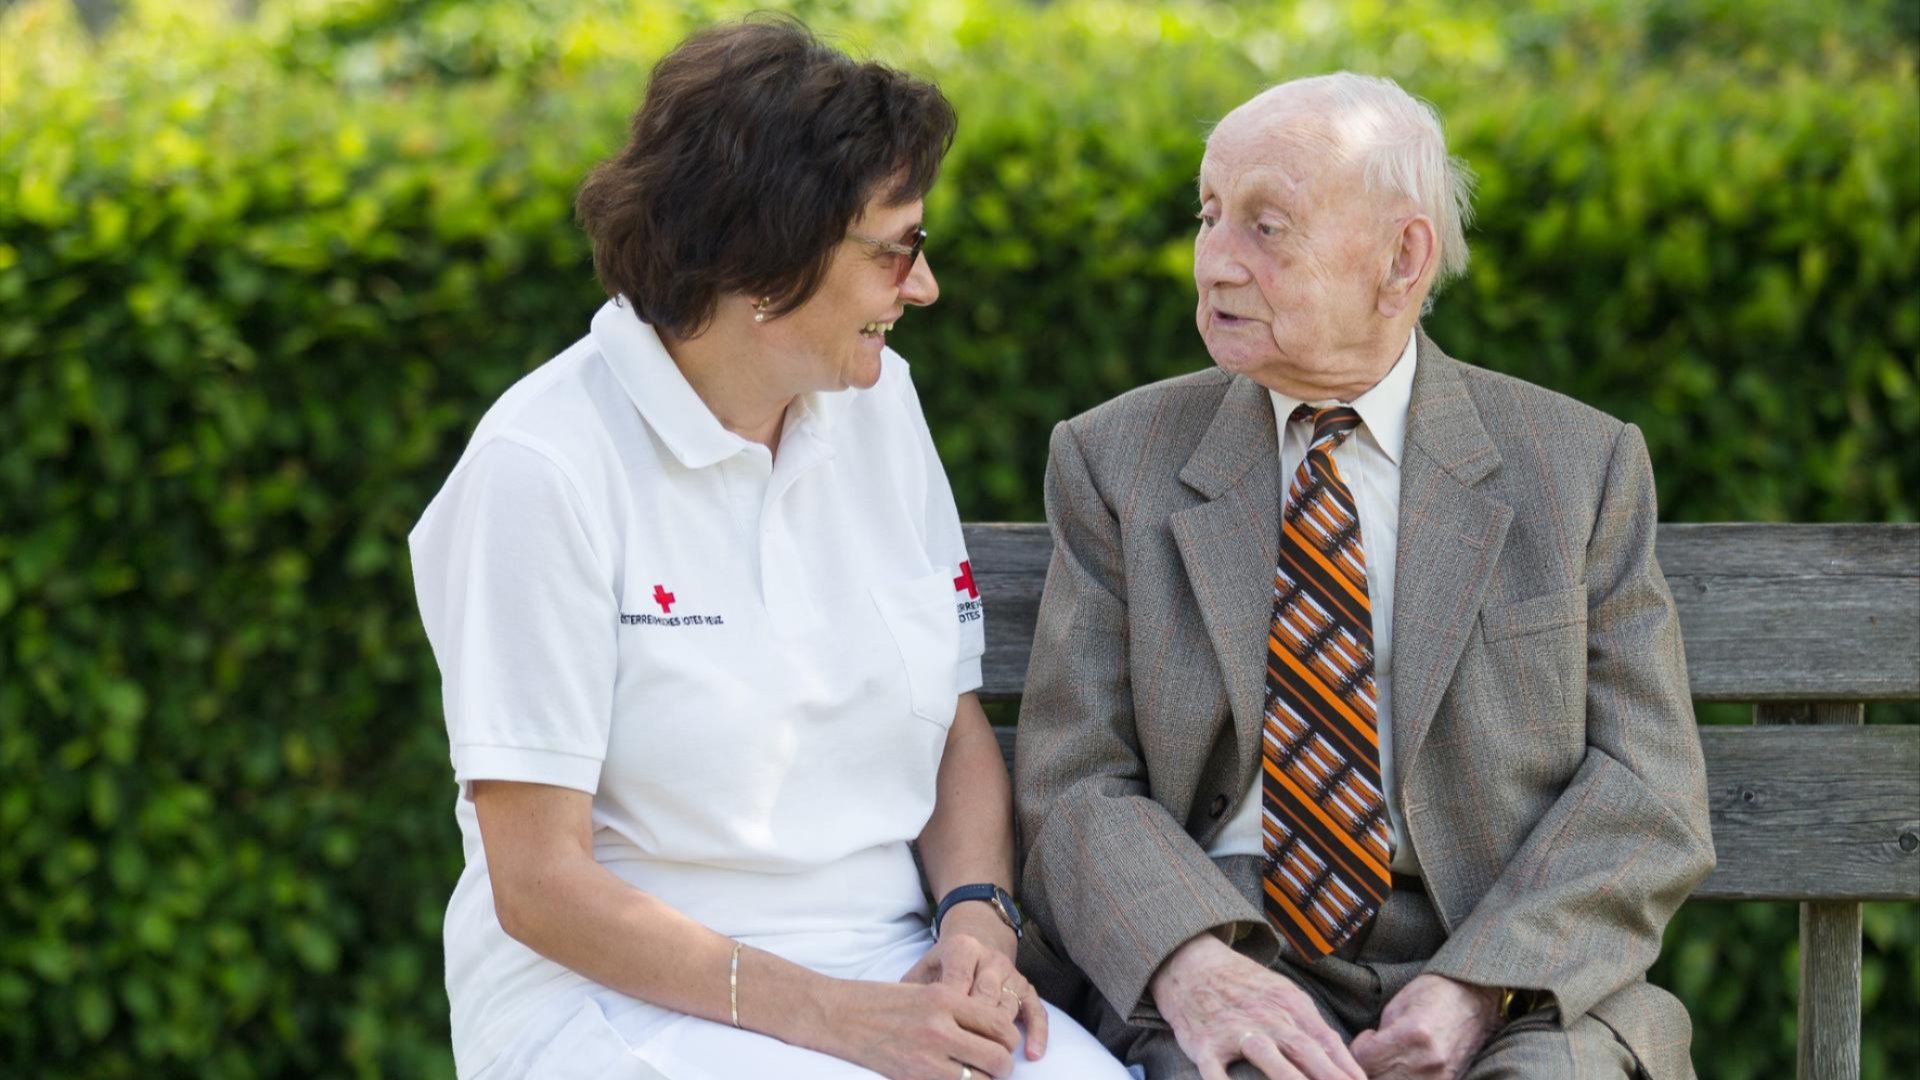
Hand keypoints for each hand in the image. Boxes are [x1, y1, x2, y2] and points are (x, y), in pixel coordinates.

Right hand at [823, 976, 1020, 1079]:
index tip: (1003, 1044)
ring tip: (974, 1075)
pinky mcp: (912, 1078)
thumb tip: (991, 1031)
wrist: (837, 1015)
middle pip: (998, 1057)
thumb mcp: (924, 990)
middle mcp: (940, 1026)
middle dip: (1002, 1066)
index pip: (1000, 1024)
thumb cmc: (880, 1001)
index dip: (1009, 1039)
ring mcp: (926, 1056)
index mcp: (945, 997)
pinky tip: (950, 1078)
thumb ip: (957, 1009)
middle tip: (995, 1066)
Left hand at [901, 905, 1048, 1061]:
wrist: (976, 939)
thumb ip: (913, 991)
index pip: (959, 979)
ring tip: (991, 1063)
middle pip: (987, 995)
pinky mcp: (1026, 988)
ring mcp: (1011, 974)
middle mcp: (990, 959)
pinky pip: (1036, 1010)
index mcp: (963, 949)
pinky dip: (1037, 1032)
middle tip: (965, 1053)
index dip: (951, 1009)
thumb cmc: (943, 966)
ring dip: (1001, 1036)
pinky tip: (1033, 1054)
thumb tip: (900, 1022)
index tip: (940, 1034)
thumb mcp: (924, 970)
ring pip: (1009, 1006)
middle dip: (976, 1026)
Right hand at [1149, 933, 1364, 1079]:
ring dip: (1289, 1079)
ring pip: (1266, 1057)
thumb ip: (1316, 1031)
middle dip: (1328, 1078)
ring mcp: (1234, 1030)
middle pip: (1304, 1050)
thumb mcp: (1286, 996)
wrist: (1192, 965)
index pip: (1326, 1041)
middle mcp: (1266, 1017)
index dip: (1348, 1069)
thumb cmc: (1246, 988)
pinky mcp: (1204, 1043)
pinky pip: (1215, 1070)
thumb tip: (1350, 1069)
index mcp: (1290, 1005)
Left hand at [1350, 974, 1501, 1079]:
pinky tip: (1404, 1068)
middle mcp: (1426, 1062)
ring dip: (1385, 1075)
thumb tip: (1365, 1056)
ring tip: (1389, 1060)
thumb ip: (1379, 1036)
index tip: (1368, 1038)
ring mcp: (1440, 1077)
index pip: (1364, 1060)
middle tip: (1374, 1053)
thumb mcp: (1397, 1006)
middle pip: (1377, 1079)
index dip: (1359, 1049)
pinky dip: (1403, 1079)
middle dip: (1369, 1067)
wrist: (1476, 998)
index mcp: (1410, 1035)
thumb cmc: (1434, 994)